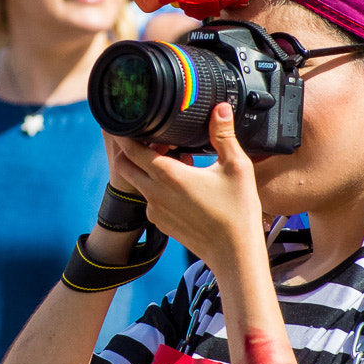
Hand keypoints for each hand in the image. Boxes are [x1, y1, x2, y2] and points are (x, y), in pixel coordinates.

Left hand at [106, 103, 262, 269]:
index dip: (129, 134)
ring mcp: (155, 211)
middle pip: (125, 166)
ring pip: (138, 183)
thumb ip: (224, 135)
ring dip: (147, 170)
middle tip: (158, 142)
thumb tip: (220, 108)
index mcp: (168, 175)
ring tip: (179, 163)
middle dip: (133, 151)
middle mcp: (154, 193)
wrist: (234, 254)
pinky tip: (182, 186)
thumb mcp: (236, 167)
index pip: (131, 149)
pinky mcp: (161, 224)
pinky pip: (149, 200)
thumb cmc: (237, 212)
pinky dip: (157, 188)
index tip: (136, 124)